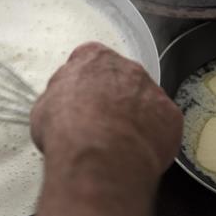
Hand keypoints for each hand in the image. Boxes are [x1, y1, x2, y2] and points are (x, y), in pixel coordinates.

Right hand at [31, 42, 182, 177]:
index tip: (83, 97)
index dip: (87, 81)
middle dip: (114, 97)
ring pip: (144, 101)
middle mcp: (127, 68)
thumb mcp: (45, 107)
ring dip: (135, 116)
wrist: (97, 158)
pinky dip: (152, 136)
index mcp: (94, 58)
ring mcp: (152, 90)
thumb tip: (65, 103)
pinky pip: (162, 124)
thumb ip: (61, 95)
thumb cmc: (67, 130)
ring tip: (119, 142)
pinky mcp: (170, 116)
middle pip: (122, 79)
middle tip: (102, 122)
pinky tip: (137, 151)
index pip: (91, 60)